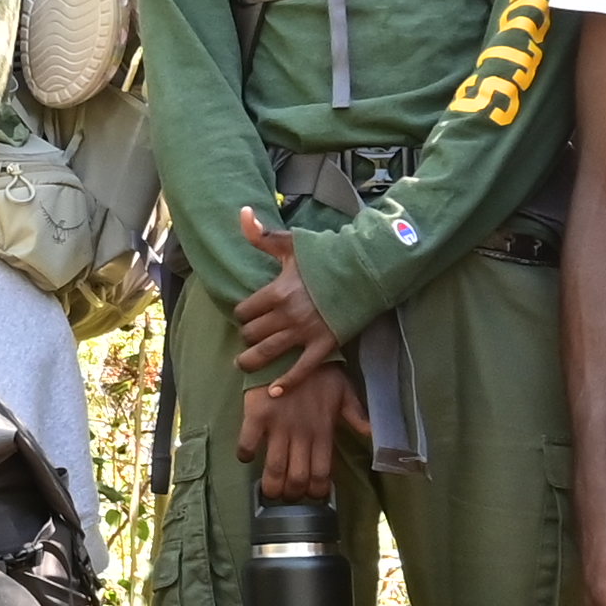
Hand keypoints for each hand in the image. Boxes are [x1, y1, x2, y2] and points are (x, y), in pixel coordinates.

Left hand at [230, 210, 344, 378]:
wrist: (364, 270)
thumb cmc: (325, 256)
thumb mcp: (291, 244)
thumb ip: (261, 235)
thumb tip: (242, 213)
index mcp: (276, 291)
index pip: (243, 311)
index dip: (241, 314)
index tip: (244, 316)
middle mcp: (287, 315)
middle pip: (252, 334)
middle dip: (246, 336)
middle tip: (247, 338)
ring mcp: (306, 332)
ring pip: (268, 354)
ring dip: (252, 362)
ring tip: (244, 364)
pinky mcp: (325, 345)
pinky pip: (302, 369)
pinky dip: (286, 383)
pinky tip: (274, 392)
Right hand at [238, 359, 354, 502]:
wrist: (293, 346)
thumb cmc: (320, 371)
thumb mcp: (344, 391)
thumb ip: (355, 415)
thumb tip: (370, 434)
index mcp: (323, 431)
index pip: (321, 473)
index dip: (316, 491)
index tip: (311, 496)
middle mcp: (302, 434)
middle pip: (296, 478)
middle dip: (292, 494)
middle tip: (287, 496)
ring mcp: (278, 426)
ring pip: (273, 469)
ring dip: (271, 486)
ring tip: (269, 491)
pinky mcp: (257, 415)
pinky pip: (248, 443)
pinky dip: (246, 455)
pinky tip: (247, 457)